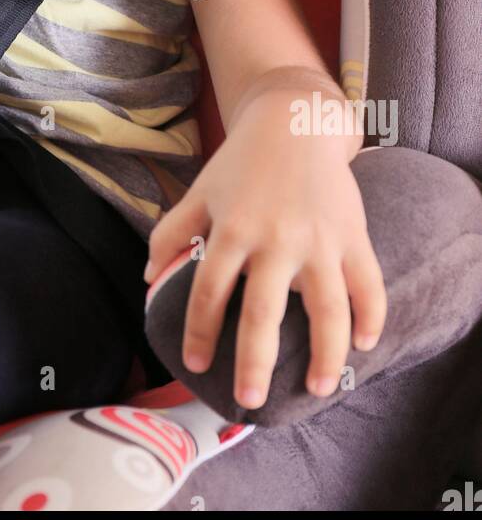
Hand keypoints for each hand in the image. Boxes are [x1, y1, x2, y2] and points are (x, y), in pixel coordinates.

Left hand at [144, 89, 387, 408]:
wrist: (295, 121)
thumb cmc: (242, 161)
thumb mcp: (200, 191)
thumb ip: (172, 232)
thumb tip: (147, 276)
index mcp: (231, 230)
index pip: (208, 293)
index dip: (199, 333)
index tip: (196, 366)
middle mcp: (274, 239)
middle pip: (262, 312)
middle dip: (255, 362)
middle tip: (249, 399)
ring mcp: (318, 240)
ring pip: (326, 309)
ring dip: (326, 354)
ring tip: (320, 388)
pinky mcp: (352, 235)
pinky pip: (368, 284)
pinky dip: (371, 317)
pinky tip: (365, 347)